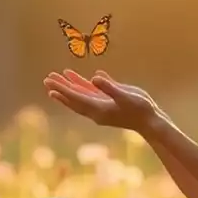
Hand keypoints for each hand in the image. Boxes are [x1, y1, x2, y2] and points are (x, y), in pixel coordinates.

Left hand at [43, 69, 162, 132]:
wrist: (150, 121)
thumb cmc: (139, 109)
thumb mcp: (125, 96)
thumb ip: (110, 87)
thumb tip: (95, 77)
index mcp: (98, 108)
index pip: (76, 98)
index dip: (63, 91)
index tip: (50, 85)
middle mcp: (97, 109)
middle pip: (74, 98)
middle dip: (61, 88)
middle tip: (47, 80)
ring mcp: (102, 106)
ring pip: (82, 95)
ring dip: (70, 86)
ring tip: (59, 76)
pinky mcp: (109, 102)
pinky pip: (94, 93)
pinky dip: (87, 85)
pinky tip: (86, 77)